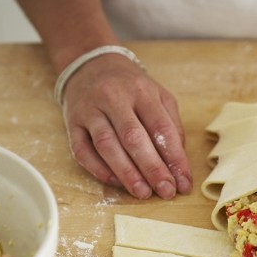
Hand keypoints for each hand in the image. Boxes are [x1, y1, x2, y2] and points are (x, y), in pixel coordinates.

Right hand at [61, 54, 191, 198]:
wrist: (90, 64)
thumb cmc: (131, 88)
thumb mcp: (158, 97)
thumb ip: (172, 126)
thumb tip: (179, 164)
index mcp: (142, 91)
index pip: (161, 128)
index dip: (175, 158)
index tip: (183, 182)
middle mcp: (114, 99)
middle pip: (134, 138)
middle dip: (152, 168)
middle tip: (166, 191)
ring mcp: (90, 111)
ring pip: (107, 145)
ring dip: (126, 173)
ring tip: (143, 193)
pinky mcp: (72, 123)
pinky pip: (82, 150)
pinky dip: (99, 169)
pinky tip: (115, 183)